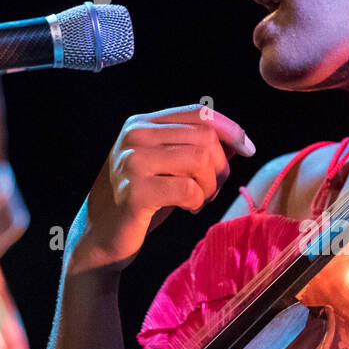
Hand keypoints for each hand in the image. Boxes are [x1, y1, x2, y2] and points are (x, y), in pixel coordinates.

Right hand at [69, 104, 254, 273]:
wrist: (100, 235)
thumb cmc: (141, 200)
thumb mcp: (167, 166)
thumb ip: (194, 147)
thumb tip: (238, 141)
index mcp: (141, 124)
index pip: (198, 113)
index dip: (230, 129)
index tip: (248, 149)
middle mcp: (134, 135)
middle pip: (204, 137)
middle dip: (220, 166)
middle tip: (212, 189)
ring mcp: (132, 162)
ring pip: (200, 159)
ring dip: (210, 185)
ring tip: (199, 199)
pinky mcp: (135, 191)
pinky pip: (188, 189)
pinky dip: (197, 201)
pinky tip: (188, 208)